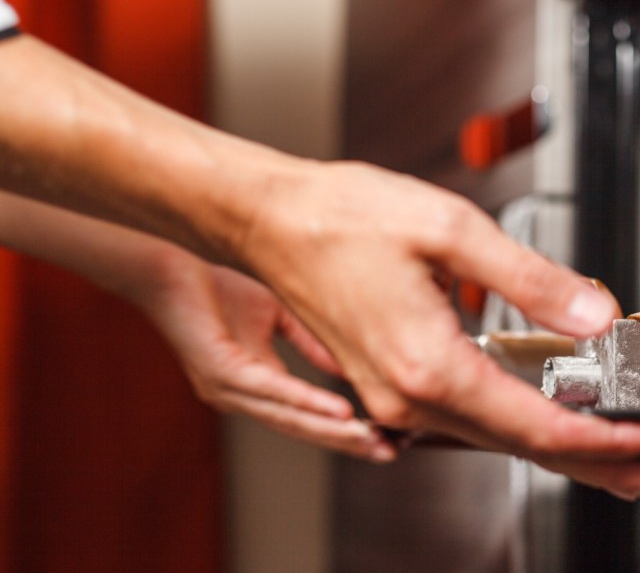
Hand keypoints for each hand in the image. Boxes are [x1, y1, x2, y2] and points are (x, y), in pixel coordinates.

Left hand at [138, 248, 398, 462]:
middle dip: (347, 443)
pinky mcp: (220, 372)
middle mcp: (239, 398)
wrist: (167, 270)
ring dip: (333, 432)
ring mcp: (227, 390)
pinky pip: (272, 391)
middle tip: (387, 454)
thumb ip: (308, 343)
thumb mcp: (276, 317)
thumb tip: (348, 367)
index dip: (343, 431)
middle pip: (301, 429)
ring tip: (369, 440)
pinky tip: (338, 411)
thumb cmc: (215, 289)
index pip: (305, 417)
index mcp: (253, 387)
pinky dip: (308, 402)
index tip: (384, 440)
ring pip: (289, 418)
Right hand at [238, 161, 639, 502]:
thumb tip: (593, 312)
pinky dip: (517, 431)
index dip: (605, 439)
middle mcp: (409, 397)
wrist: (269, 220)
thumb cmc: (340, 219)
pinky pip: (468, 422)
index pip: (539, 425)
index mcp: (429, 366)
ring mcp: (395, 399)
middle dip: (596, 465)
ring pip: (496, 441)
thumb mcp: (451, 230)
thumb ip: (531, 277)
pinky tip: (542, 427)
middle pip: (522, 448)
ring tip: (612, 461)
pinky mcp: (389, 386)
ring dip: (559, 453)